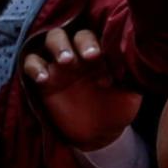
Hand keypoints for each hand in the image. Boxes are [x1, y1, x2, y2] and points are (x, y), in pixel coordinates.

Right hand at [22, 25, 140, 149]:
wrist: (98, 134)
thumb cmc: (116, 108)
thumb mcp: (130, 95)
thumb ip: (132, 79)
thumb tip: (136, 67)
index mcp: (95, 52)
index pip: (90, 36)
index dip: (91, 43)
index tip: (97, 57)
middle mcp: (75, 52)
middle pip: (67, 33)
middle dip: (70, 42)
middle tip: (77, 58)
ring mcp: (57, 63)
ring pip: (49, 40)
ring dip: (56, 47)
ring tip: (64, 62)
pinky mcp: (42, 79)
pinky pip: (31, 63)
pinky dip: (34, 67)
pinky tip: (42, 78)